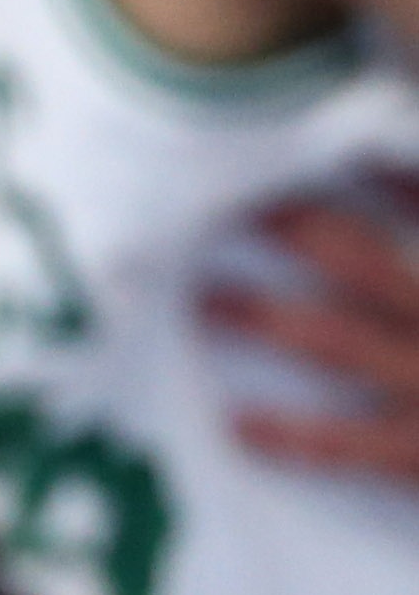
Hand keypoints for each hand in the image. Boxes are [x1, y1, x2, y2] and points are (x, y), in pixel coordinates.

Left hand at [209, 188, 418, 481]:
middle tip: (222, 206)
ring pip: (343, 342)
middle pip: (364, 265)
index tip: (311, 149)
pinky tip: (239, 424)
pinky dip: (295, 436)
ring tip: (205, 299)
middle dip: (294, 233)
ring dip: (267, 317)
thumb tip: (389, 178)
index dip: (375, 178)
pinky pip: (350, 446)